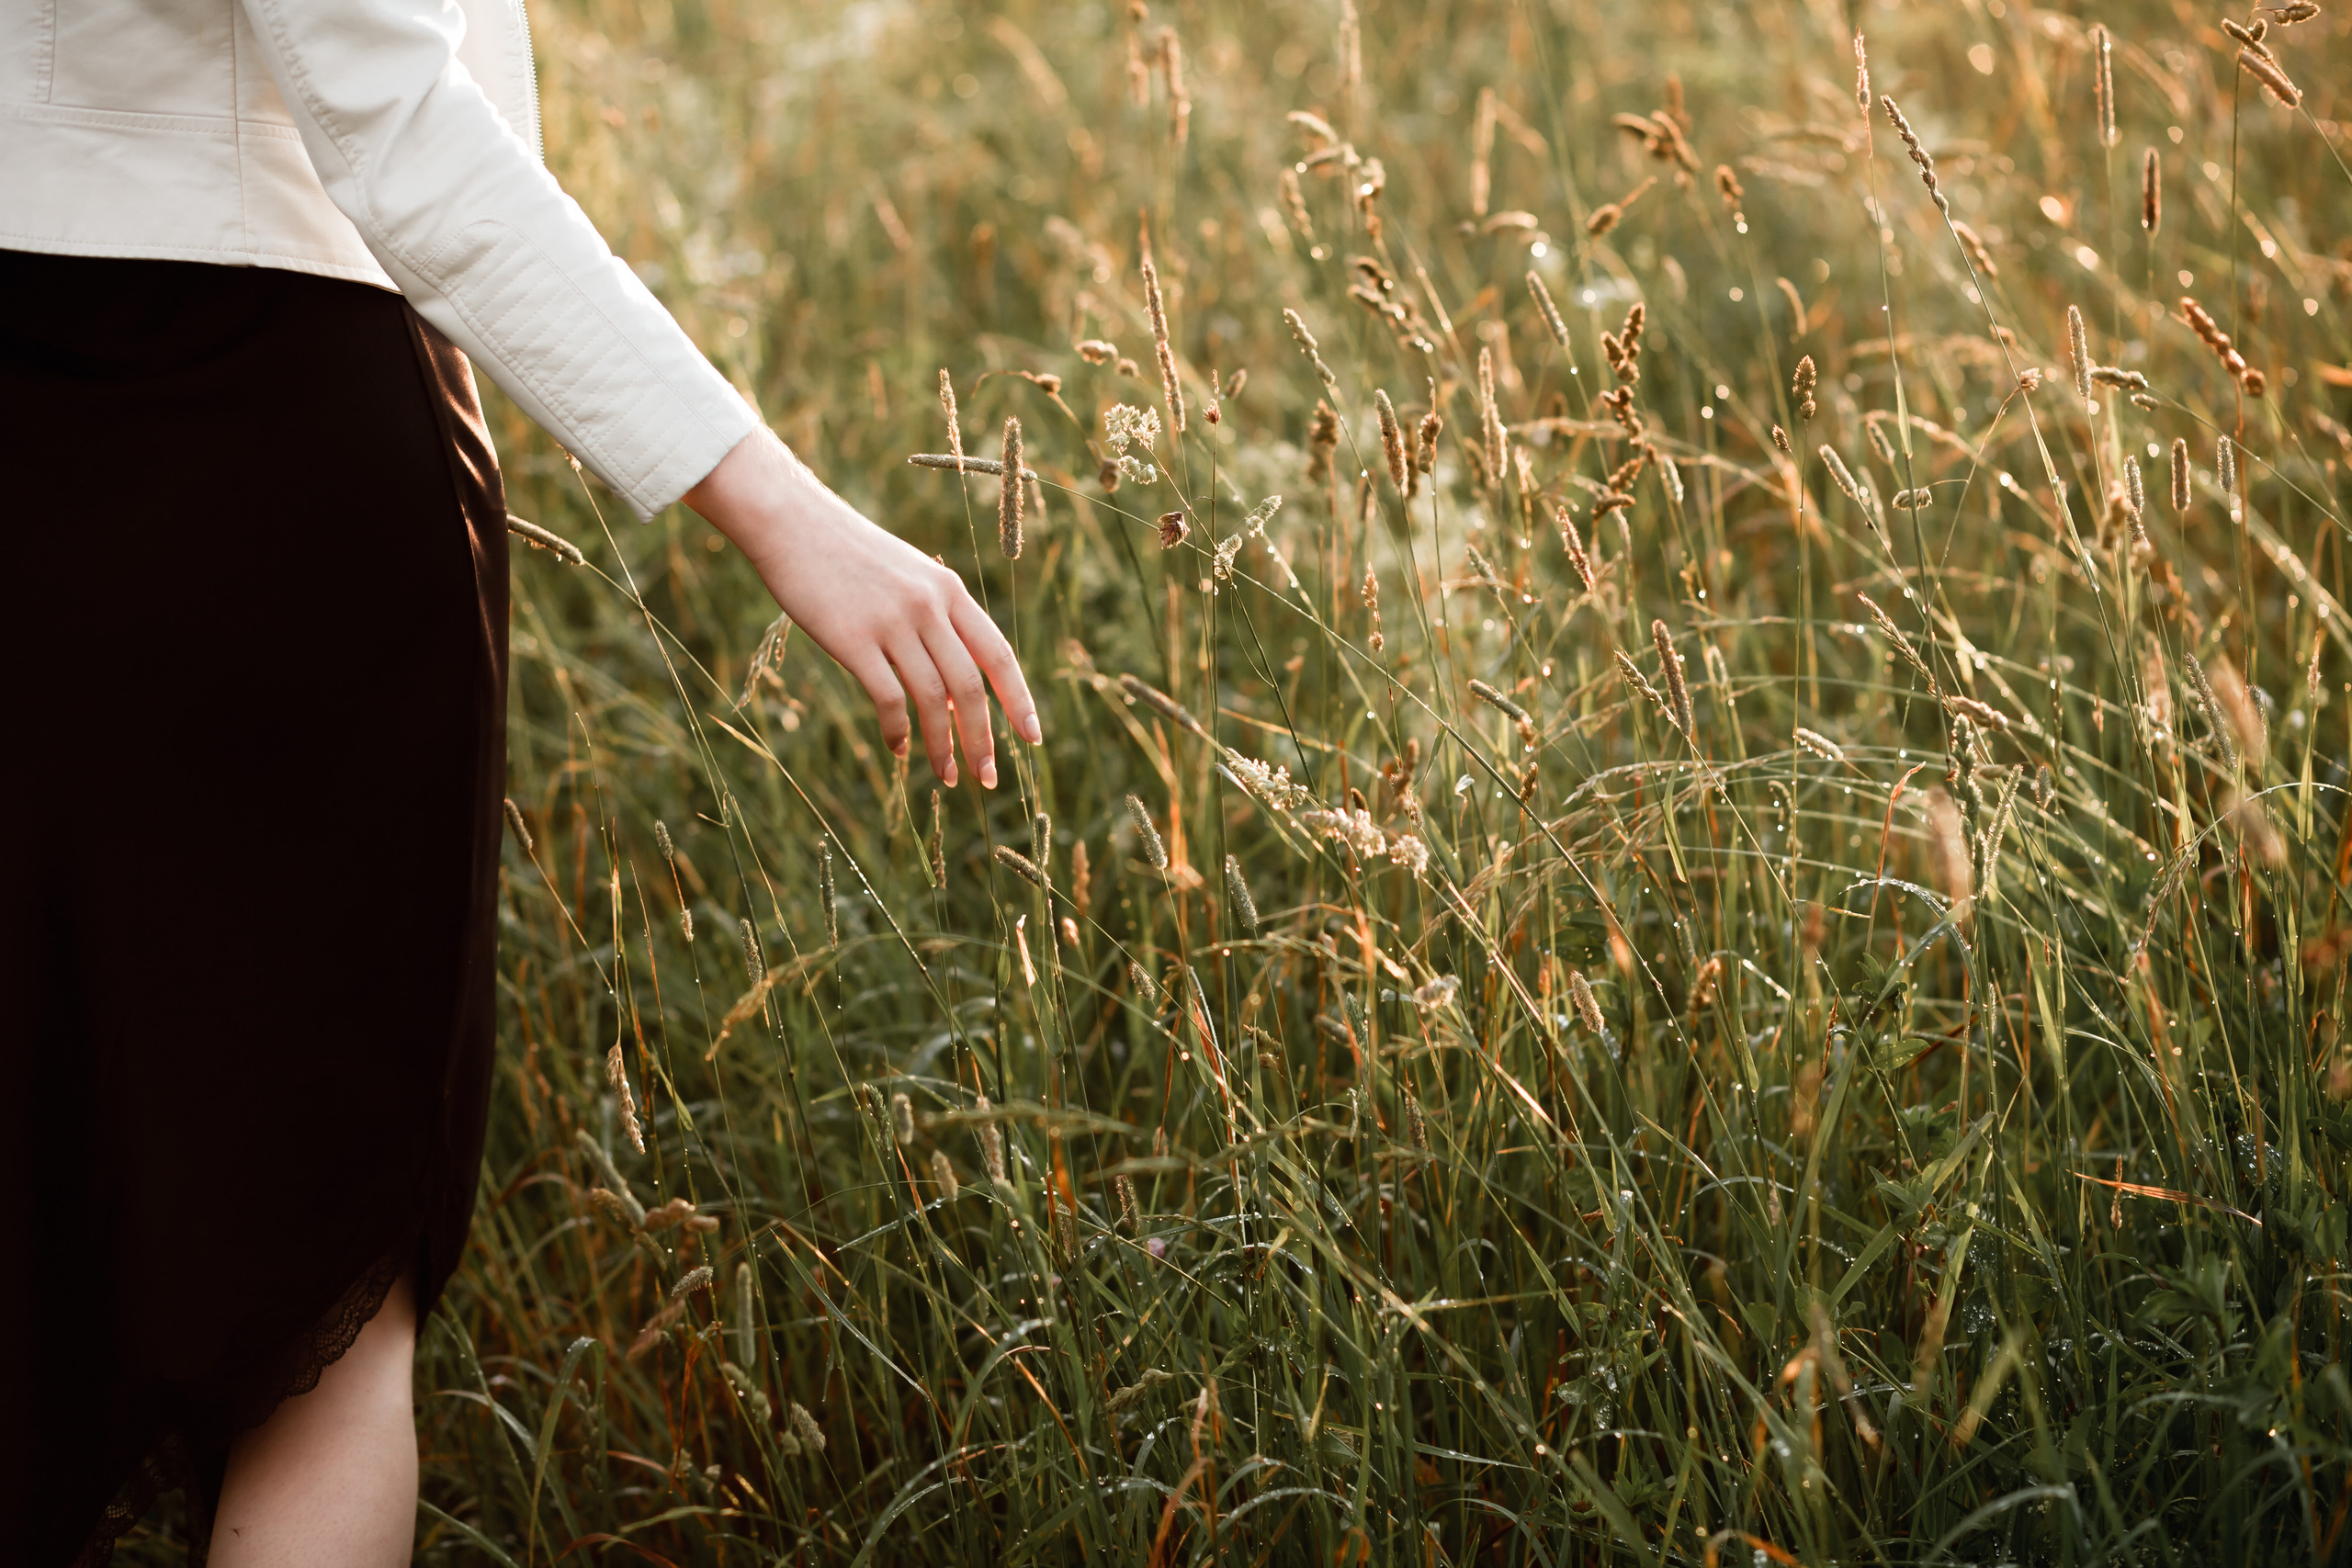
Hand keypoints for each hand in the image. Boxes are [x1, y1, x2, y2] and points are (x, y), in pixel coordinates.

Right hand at [682, 427, 1039, 786]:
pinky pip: (888, 698)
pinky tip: (898, 749)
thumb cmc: (849, 555)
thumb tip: (953, 694)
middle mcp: (929, 606)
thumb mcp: (908, 577)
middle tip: (986, 777)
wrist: (792, 522)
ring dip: (943, 745)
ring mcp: (892, 622)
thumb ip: (936, 623)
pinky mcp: (852, 639)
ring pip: (934, 698)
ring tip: (946, 776)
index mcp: (949, 590)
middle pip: (970, 686)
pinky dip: (898, 730)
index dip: (1019, 699)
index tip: (1032, 737)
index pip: (998, 654)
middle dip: (983, 738)